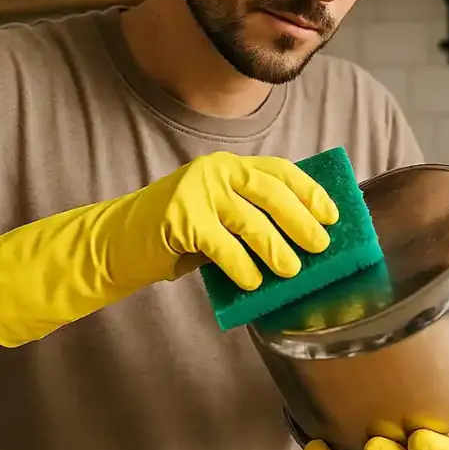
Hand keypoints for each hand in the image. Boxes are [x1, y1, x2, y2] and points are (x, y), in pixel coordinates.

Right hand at [0, 152, 337, 346]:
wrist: (116, 243)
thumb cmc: (176, 236)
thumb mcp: (217, 217)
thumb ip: (249, 218)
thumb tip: (302, 242)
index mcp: (229, 166)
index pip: (280, 171)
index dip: (309, 191)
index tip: (332, 215)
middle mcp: (215, 170)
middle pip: (270, 192)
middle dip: (300, 220)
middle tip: (321, 246)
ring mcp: (196, 191)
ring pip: (249, 219)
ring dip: (275, 247)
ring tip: (292, 271)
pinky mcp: (178, 217)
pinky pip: (220, 244)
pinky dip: (240, 265)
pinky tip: (252, 283)